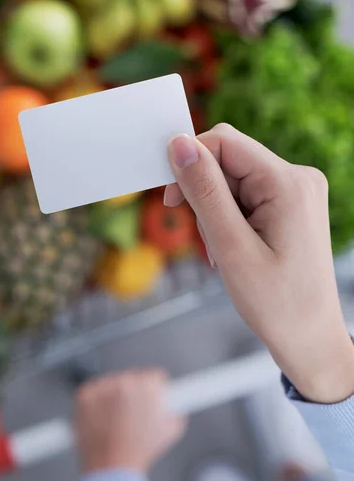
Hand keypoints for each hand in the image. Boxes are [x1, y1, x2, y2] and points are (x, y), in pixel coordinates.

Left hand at [75, 370, 185, 472]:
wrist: (111, 469)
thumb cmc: (139, 452)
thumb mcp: (171, 430)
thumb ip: (175, 410)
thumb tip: (174, 404)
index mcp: (147, 386)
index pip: (155, 376)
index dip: (155, 390)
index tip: (151, 395)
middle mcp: (125, 382)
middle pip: (133, 378)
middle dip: (135, 394)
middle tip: (133, 415)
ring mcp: (103, 387)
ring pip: (112, 384)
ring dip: (115, 397)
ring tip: (117, 421)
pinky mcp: (85, 395)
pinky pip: (93, 392)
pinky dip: (96, 403)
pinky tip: (103, 418)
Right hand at [165, 125, 353, 403]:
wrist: (309, 338)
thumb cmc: (276, 302)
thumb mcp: (230, 246)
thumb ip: (204, 191)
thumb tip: (179, 144)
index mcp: (289, 183)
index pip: (224, 142)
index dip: (189, 163)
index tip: (171, 201)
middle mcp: (298, 178)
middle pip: (229, 160)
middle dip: (205, 195)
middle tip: (208, 239)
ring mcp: (297, 191)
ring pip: (234, 180)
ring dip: (216, 211)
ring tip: (224, 252)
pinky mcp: (291, 205)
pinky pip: (248, 195)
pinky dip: (230, 218)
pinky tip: (234, 247)